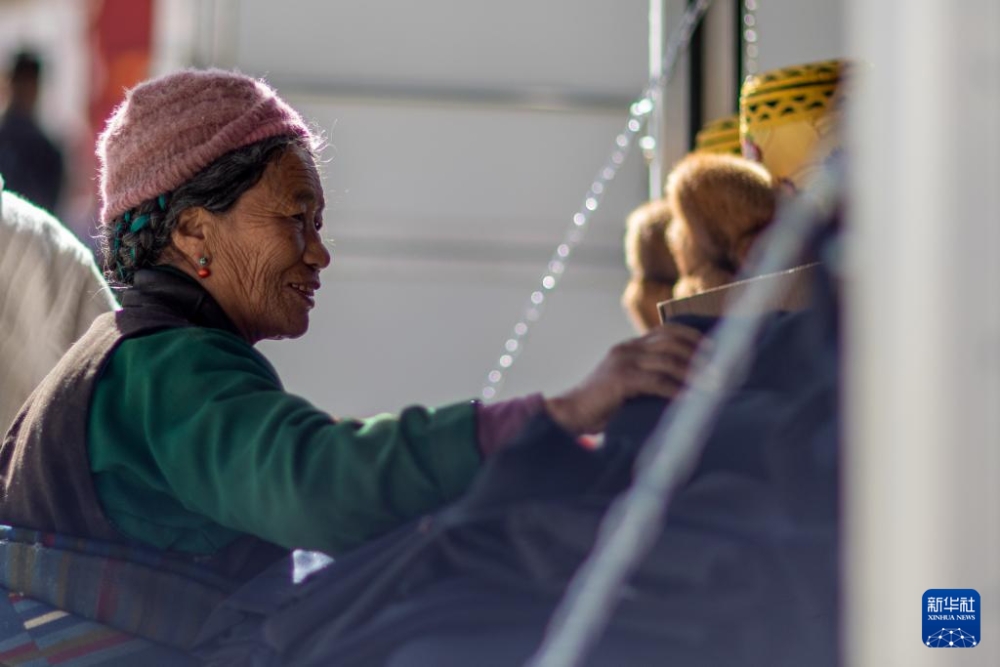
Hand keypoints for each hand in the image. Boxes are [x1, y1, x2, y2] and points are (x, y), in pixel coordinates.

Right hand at [543, 323, 705, 434]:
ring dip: (694, 373)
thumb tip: (683, 386)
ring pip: (667, 361)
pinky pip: (656, 381)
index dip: (692, 337)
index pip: (666, 331)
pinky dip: (676, 390)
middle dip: (699, 353)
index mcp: (629, 347)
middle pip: (671, 342)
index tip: (713, 349)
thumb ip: (648, 378)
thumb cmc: (601, 405)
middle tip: (720, 368)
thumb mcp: (627, 385)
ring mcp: (623, 362)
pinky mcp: (621, 379)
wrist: (571, 413)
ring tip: (712, 385)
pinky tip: (690, 399)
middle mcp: (627, 349)